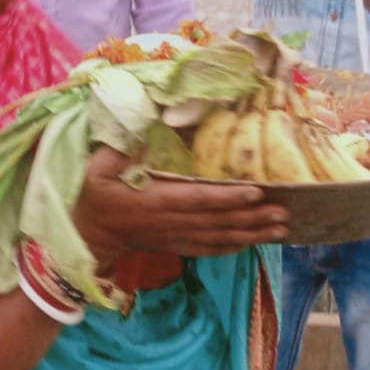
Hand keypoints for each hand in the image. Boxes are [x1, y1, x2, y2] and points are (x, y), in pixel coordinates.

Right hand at [71, 145, 289, 271]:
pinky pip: (209, 249)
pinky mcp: (175, 245)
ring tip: (281, 228)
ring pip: (219, 238)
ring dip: (251, 234)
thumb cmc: (91, 196)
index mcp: (154, 201)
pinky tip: (254, 242)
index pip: (197, 200)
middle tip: (284, 212)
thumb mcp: (95, 169)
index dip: (228, 198)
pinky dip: (233, 246)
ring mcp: (174, 237)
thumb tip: (143, 120)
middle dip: (252, 217)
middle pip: (217, 221)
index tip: (257, 192)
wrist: (85, 235)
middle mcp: (169, 223)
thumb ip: (118, 148)